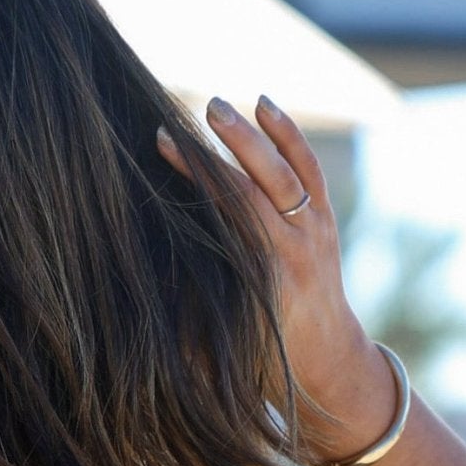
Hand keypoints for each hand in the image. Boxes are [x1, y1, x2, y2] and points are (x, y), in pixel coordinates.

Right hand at [156, 96, 384, 436]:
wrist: (330, 361)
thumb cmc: (266, 360)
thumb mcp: (224, 341)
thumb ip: (189, 314)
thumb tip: (135, 285)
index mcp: (267, 277)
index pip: (227, 211)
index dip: (194, 175)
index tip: (160, 147)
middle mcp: (295, 249)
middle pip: (256, 185)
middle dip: (222, 146)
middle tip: (192, 114)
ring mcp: (315, 232)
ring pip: (286, 171)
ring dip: (253, 134)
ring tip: (219, 104)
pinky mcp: (325, 220)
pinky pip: (309, 170)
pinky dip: (289, 136)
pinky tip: (265, 106)